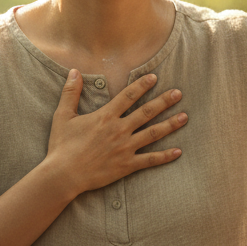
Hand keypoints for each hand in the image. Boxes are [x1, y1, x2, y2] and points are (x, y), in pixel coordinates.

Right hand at [46, 70, 185, 195]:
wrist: (63, 175)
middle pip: (147, 112)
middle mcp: (119, 130)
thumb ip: (70, 92)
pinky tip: (178, 151)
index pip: (128, 96)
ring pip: (153, 134)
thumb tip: (74, 71)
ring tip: (185, 117)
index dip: (142, 85)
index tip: (155, 77)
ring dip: (170, 124)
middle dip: (164, 101)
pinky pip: (150, 160)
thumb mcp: (63, 116)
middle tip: (178, 93)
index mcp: (105, 116)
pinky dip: (165, 156)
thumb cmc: (61, 146)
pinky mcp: (126, 165)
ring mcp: (125, 148)